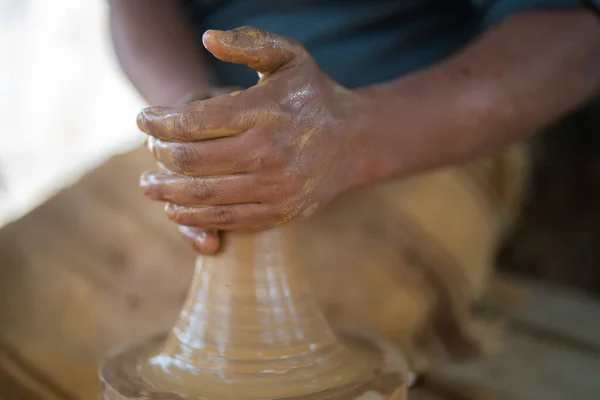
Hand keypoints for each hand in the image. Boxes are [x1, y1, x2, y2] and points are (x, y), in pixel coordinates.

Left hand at [138, 26, 371, 231]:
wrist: (355, 141)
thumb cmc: (313, 95)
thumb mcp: (289, 56)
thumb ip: (249, 42)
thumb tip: (207, 39)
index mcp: (267, 110)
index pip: (194, 120)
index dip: (158, 121)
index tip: (142, 119)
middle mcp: (271, 151)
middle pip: (192, 160)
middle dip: (158, 156)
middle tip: (147, 152)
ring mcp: (276, 187)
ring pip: (203, 195)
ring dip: (166, 191)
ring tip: (148, 185)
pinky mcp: (279, 212)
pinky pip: (226, 220)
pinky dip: (192, 216)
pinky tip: (174, 209)